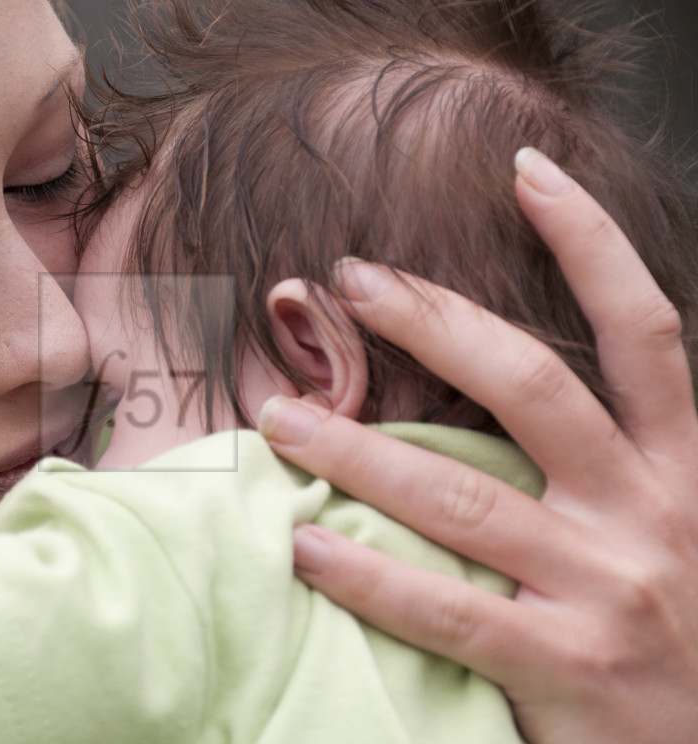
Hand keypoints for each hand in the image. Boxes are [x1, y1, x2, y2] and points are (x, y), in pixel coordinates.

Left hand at [261, 151, 697, 743]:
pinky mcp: (564, 670)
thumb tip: (494, 395)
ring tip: (282, 413)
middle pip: (532, 385)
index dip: (592, 242)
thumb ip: (605, 468)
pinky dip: (364, 573)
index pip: (646, 332)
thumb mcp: (665, 534)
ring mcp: (608, 592)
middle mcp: (650, 515)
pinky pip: (443, 608)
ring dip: (359, 448)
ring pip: (462, 495)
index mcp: (680, 473)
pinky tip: (302, 545)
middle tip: (350, 278)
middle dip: (436, 321)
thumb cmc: (673, 636)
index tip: (527, 171)